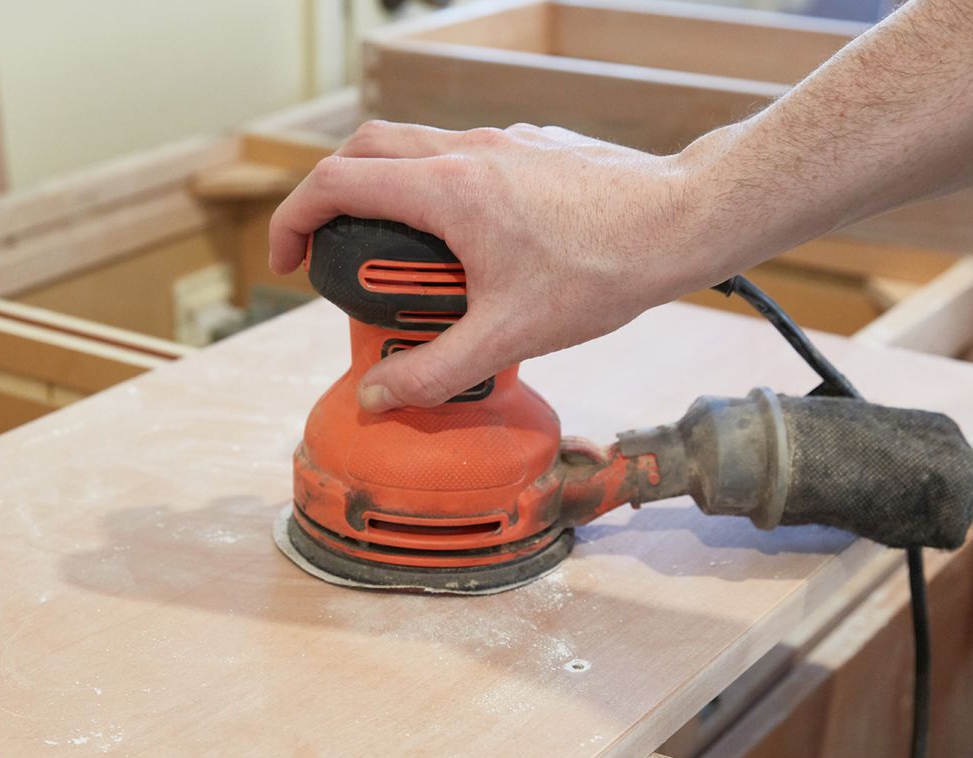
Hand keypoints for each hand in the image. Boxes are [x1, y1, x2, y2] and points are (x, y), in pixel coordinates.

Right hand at [268, 122, 729, 411]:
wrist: (684, 221)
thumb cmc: (604, 268)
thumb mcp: (507, 336)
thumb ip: (432, 371)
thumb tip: (375, 398)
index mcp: (446, 189)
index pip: (335, 183)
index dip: (294, 220)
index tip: (288, 261)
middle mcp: (466, 152)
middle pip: (365, 151)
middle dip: (331, 199)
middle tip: (330, 254)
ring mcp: (500, 144)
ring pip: (414, 150)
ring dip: (387, 195)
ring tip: (402, 261)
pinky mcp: (531, 148)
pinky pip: (460, 159)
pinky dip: (437, 193)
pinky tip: (471, 249)